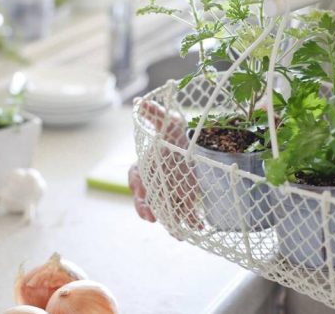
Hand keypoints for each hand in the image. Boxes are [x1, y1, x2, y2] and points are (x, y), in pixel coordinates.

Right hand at [129, 98, 201, 229]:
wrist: (188, 144)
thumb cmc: (172, 133)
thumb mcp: (166, 121)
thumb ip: (154, 113)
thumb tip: (141, 101)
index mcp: (146, 166)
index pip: (136, 178)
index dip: (136, 185)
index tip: (140, 191)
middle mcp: (154, 183)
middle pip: (146, 200)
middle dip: (147, 210)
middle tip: (152, 217)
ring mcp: (168, 193)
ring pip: (165, 211)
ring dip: (170, 223)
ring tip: (178, 234)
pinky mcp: (183, 199)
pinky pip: (184, 213)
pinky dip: (191, 222)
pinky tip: (199, 228)